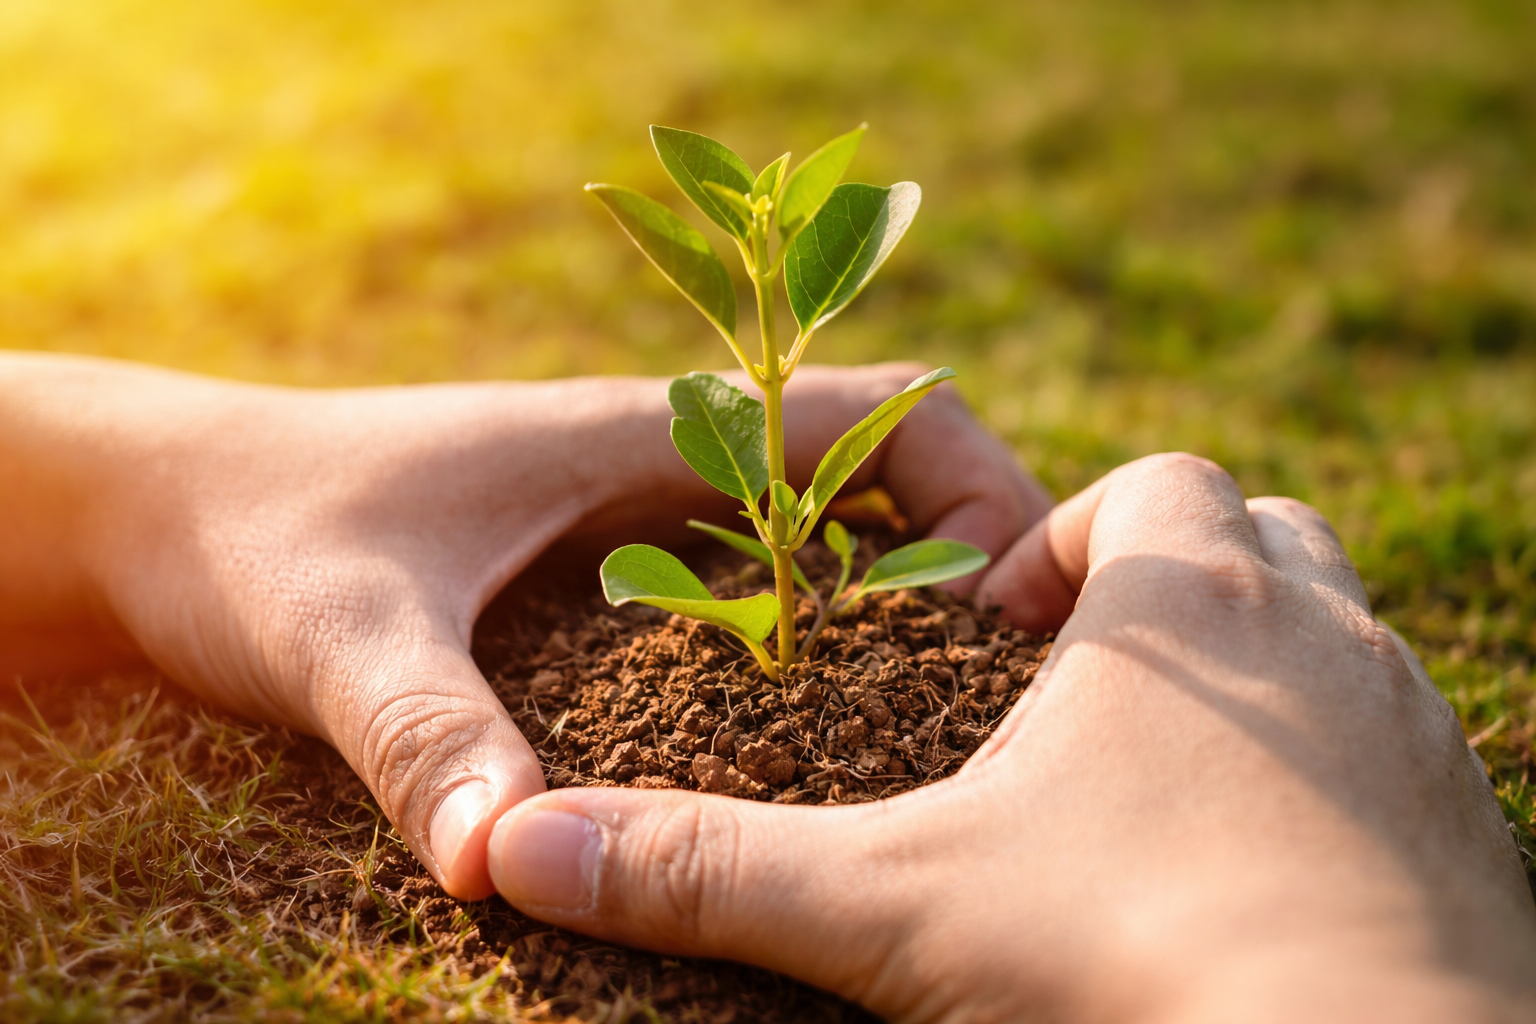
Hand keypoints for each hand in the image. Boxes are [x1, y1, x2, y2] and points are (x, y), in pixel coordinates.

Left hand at [0, 354, 1046, 901]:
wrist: (166, 511)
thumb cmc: (257, 533)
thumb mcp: (341, 631)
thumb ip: (425, 735)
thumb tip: (510, 871)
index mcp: (645, 436)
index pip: (881, 412)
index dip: (983, 486)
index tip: (1018, 604)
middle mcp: (663, 474)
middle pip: (880, 491)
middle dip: (962, 575)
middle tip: (1006, 707)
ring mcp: (638, 532)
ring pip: (823, 556)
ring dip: (890, 627)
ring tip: (938, 745)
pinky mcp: (605, 589)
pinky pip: (749, 610)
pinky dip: (808, 663)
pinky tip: (803, 768)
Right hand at [487, 454, 1535, 1021]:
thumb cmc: (1139, 962)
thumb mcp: (899, 910)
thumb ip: (711, 870)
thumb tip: (519, 854)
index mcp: (1193, 602)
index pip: (1150, 484)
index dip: (1067, 536)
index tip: (1004, 628)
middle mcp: (1326, 640)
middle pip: (1263, 534)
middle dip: (1170, 587)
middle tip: (1078, 693)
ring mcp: (1416, 733)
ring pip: (1342, 638)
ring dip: (1256, 678)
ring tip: (1156, 781)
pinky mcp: (1472, 834)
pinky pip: (1404, 754)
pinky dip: (1329, 773)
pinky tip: (1248, 869)